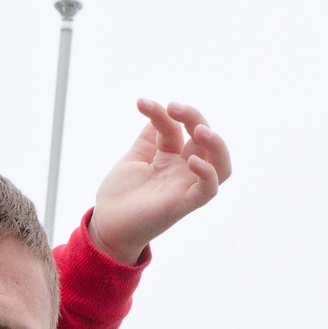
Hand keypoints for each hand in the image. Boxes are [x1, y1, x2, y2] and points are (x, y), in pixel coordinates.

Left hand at [86, 100, 232, 264]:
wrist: (106, 225)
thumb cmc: (120, 195)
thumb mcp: (135, 157)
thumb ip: (150, 136)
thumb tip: (158, 109)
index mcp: (171, 157)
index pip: (176, 128)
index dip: (161, 113)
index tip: (142, 103)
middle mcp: (183, 169)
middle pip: (205, 139)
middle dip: (193, 117)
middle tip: (173, 107)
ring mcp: (186, 186)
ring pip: (220, 164)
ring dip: (216, 144)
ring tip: (199, 129)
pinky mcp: (183, 204)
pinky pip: (208, 190)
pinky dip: (207, 174)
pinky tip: (193, 160)